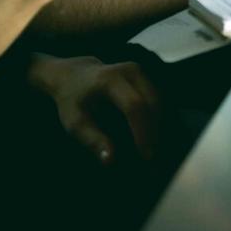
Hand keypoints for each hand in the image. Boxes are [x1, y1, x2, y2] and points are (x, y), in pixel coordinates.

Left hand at [26, 54, 159, 164]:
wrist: (73, 75)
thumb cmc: (72, 101)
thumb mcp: (74, 122)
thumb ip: (92, 139)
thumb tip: (110, 160)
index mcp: (108, 79)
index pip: (133, 105)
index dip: (142, 131)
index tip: (145, 155)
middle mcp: (127, 70)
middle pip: (151, 103)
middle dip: (154, 132)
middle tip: (151, 158)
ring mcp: (138, 70)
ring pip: (158, 102)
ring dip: (158, 127)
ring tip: (151, 149)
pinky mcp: (143, 75)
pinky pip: (157, 99)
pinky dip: (157, 119)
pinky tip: (151, 137)